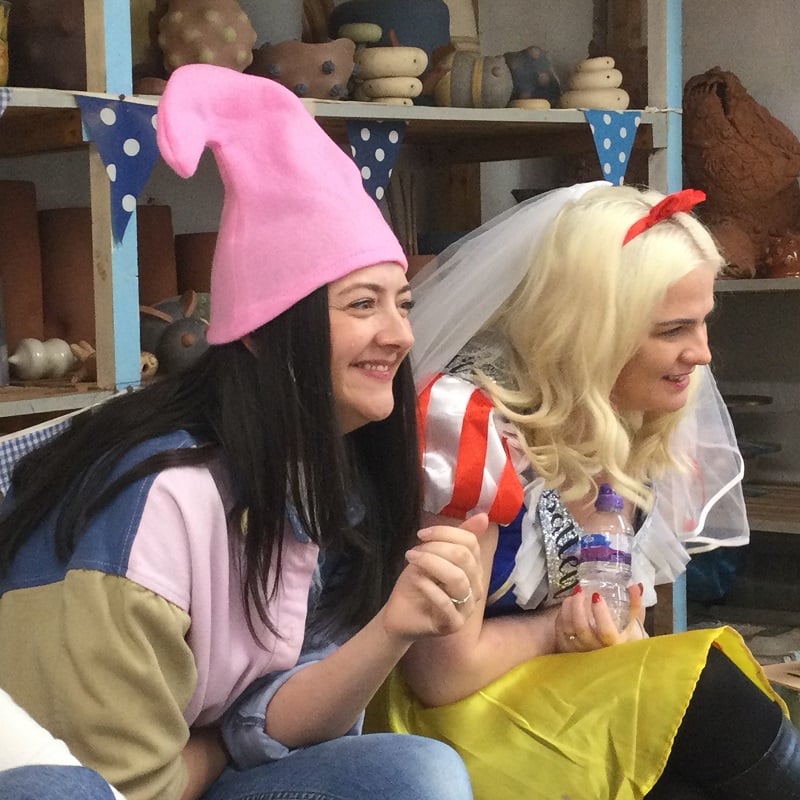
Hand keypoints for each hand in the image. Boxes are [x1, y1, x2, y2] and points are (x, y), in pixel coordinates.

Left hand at [382, 514, 486, 641]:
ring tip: (412, 560)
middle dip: (436, 548)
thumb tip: (483, 516)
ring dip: (431, 564)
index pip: (470, 543)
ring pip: (458, 578)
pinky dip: (428, 587)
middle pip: (465, 558)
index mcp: (474, 569)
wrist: (401, 615)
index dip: (445, 533)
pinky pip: (445, 602)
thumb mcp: (432, 555)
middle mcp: (476, 588)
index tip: (421, 534)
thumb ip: (454, 538)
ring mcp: (467, 608)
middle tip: (413, 551)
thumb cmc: (418, 583)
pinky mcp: (454, 624)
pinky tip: (416, 580)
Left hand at [555, 582, 647, 652]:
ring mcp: (579, 651)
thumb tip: (636, 586)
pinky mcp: (566, 648)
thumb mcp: (632, 624)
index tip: (596, 595)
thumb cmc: (622, 637)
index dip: (600, 613)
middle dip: (578, 605)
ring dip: (568, 608)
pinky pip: (559, 630)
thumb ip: (634, 605)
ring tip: (572, 595)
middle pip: (581, 628)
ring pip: (567, 628)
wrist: (612, 655)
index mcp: (615, 644)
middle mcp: (595, 650)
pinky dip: (562, 615)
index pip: (606, 632)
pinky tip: (567, 606)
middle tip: (580, 590)